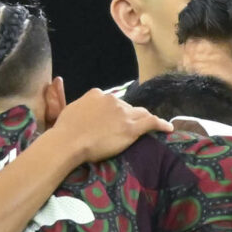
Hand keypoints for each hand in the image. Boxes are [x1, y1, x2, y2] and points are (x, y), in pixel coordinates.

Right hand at [45, 89, 170, 161]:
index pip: (111, 102)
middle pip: (127, 107)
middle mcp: (112, 100)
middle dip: (128, 116)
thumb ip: (75, 103)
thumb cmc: (64, 130)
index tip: (112, 121)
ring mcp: (123, 113)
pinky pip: (151, 122)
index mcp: (97, 95)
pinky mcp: (131, 128)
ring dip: (144, 119)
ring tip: (151, 126)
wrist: (69, 141)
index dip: (113, 112)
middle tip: (125, 130)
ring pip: (140, 113)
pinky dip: (161, 125)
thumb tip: (63, 90)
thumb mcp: (67, 109)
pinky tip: (168, 128)